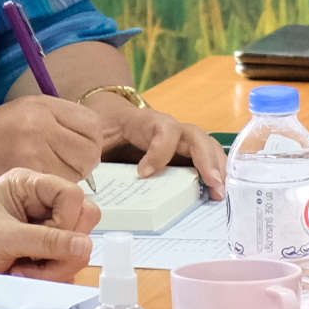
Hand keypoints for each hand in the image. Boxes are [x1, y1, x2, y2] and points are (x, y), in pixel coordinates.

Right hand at [0, 96, 109, 191]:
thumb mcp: (18, 115)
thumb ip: (55, 123)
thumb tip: (90, 140)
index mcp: (40, 105)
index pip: (92, 124)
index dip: (89, 142)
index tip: (76, 152)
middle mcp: (39, 123)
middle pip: (90, 150)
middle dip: (83, 164)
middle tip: (62, 170)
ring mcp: (33, 149)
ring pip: (78, 174)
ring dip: (68, 181)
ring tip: (43, 180)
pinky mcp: (24, 174)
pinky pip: (57, 188)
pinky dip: (51, 193)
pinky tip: (33, 192)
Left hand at [0, 169, 96, 281]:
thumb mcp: (1, 238)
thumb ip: (45, 241)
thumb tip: (85, 245)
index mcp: (29, 186)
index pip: (72, 194)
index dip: (67, 220)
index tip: (45, 240)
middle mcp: (42, 204)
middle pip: (84, 219)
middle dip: (64, 247)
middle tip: (34, 261)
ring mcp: (47, 229)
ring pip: (80, 245)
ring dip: (55, 266)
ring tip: (22, 271)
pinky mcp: (47, 253)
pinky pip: (69, 264)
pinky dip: (51, 276)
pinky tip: (24, 275)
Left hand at [87, 99, 227, 197]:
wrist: (113, 115)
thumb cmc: (106, 125)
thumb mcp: (95, 134)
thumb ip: (93, 149)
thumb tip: (87, 177)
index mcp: (148, 122)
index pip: (164, 130)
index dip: (159, 152)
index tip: (143, 174)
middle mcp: (172, 128)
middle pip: (197, 137)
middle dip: (206, 160)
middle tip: (212, 184)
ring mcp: (183, 140)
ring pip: (208, 147)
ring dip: (217, 168)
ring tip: (221, 194)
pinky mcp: (187, 154)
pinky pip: (207, 159)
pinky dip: (216, 174)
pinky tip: (220, 193)